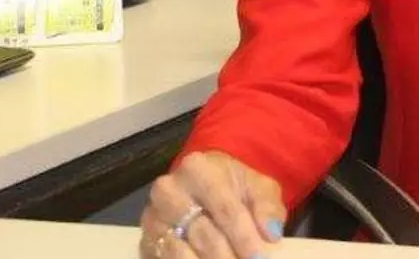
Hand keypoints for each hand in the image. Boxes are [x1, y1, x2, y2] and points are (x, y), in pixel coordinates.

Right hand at [139, 150, 287, 258]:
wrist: (203, 184)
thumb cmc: (234, 186)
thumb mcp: (258, 188)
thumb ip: (267, 207)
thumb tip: (271, 233)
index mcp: (197, 169)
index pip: (224, 208)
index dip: (244, 236)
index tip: (259, 257)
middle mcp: (168, 191)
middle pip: (203, 233)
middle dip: (227, 257)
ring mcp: (152, 217)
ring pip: (181, 252)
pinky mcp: (146, 241)